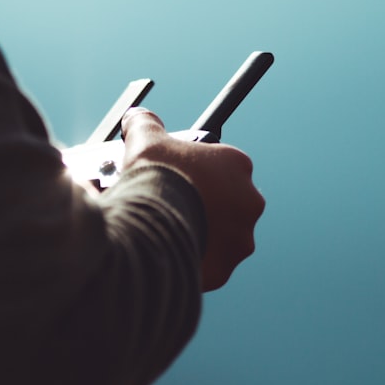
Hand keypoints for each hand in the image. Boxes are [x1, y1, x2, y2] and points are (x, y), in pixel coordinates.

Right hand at [120, 108, 265, 291]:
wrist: (153, 223)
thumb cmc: (155, 177)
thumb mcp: (146, 141)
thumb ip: (144, 125)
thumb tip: (136, 116)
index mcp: (236, 165)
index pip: (221, 167)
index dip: (194, 173)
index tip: (174, 179)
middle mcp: (248, 201)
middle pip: (225, 204)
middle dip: (201, 207)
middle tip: (170, 208)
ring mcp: (240, 238)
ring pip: (219, 238)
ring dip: (200, 236)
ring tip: (167, 235)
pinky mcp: (224, 268)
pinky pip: (208, 265)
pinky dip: (191, 263)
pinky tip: (169, 256)